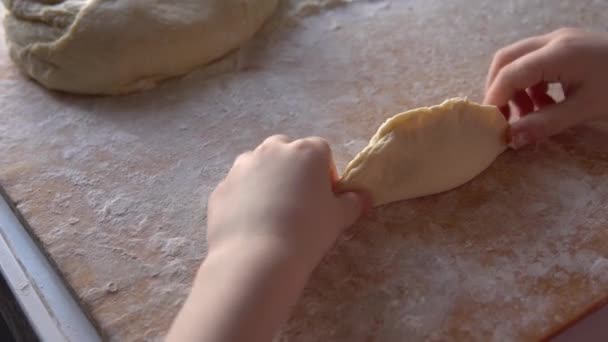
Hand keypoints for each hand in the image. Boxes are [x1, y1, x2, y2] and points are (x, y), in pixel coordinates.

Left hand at [207, 135, 366, 270]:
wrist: (256, 257)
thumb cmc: (306, 232)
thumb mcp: (338, 219)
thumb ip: (352, 203)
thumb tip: (362, 197)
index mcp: (306, 152)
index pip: (322, 151)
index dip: (325, 173)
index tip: (324, 197)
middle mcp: (272, 150)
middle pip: (286, 150)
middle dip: (292, 169)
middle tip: (297, 200)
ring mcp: (242, 166)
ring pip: (258, 165)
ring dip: (266, 180)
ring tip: (271, 212)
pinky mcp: (221, 187)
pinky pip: (238, 188)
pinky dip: (244, 198)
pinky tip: (251, 224)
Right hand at [484, 28, 607, 148]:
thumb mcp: (585, 110)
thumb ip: (544, 124)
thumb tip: (510, 139)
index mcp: (558, 53)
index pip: (510, 73)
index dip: (495, 99)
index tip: (491, 125)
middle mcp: (554, 40)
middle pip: (506, 59)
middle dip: (498, 90)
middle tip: (502, 118)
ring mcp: (561, 40)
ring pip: (518, 59)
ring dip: (514, 87)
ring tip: (528, 113)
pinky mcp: (567, 46)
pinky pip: (534, 60)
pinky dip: (530, 83)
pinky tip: (544, 102)